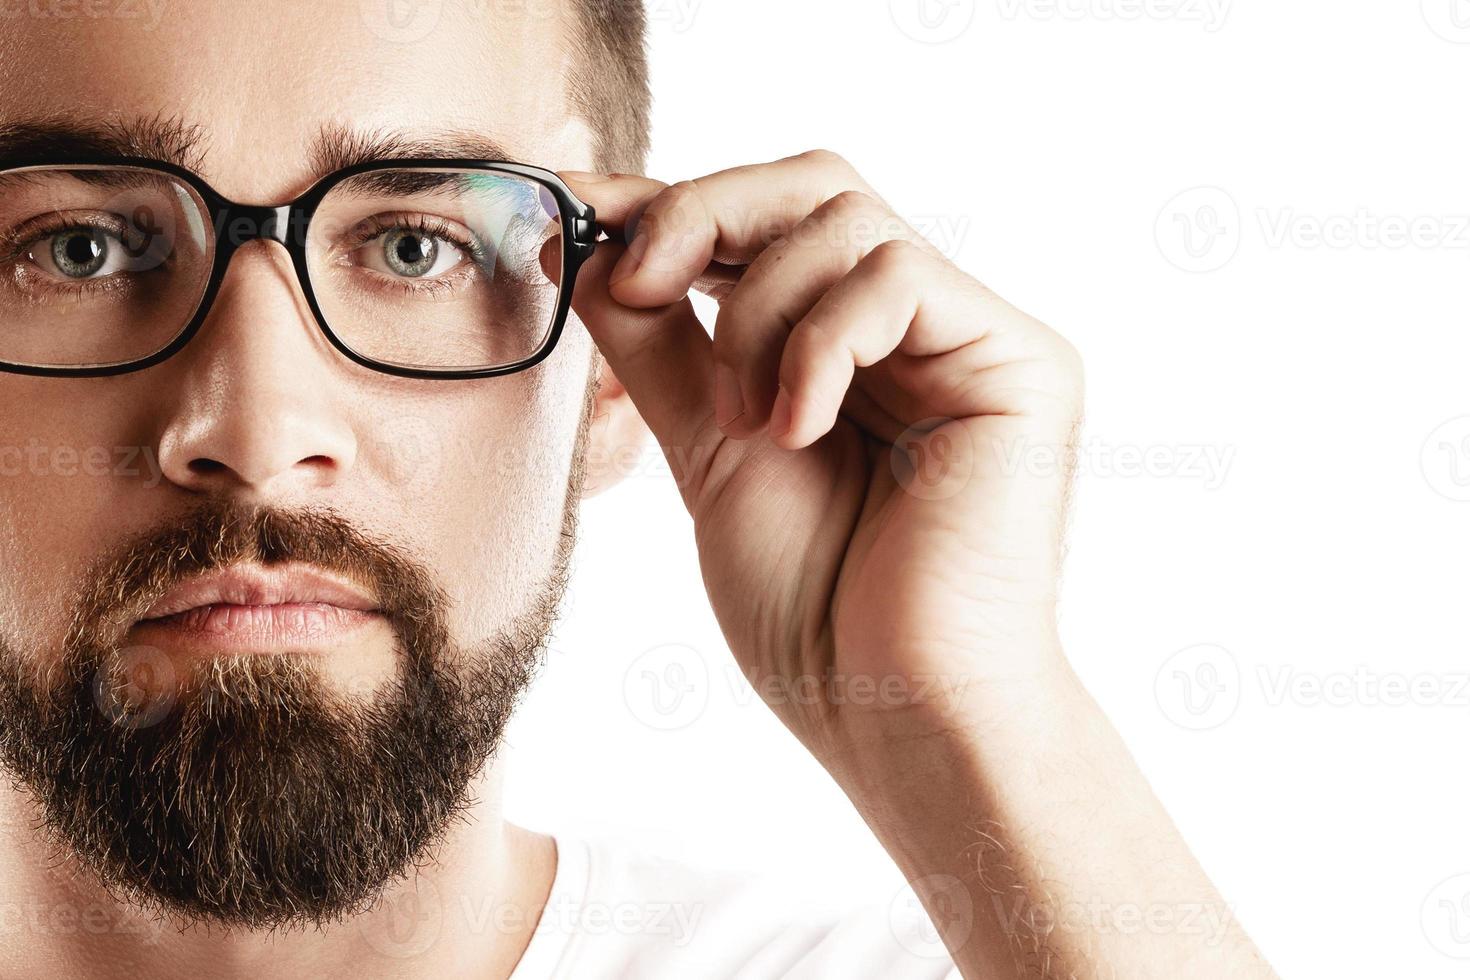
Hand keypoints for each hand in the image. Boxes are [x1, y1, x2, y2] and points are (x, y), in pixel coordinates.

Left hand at [561, 149, 1083, 760]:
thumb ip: (665, 349)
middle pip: (814, 186)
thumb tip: (593, 256)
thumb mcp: (711, 452)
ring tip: (750, 422)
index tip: (579, 212)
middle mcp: (922, 330)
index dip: (673, 206)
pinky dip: (821, 344)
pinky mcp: (1022, 361)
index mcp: (856, 349)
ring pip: (847, 219)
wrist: (895, 712)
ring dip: (761, 312)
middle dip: (705, 217)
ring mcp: (974, 340)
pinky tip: (801, 429)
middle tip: (638, 280)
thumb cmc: (816, 609)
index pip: (770, 228)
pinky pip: (899, 279)